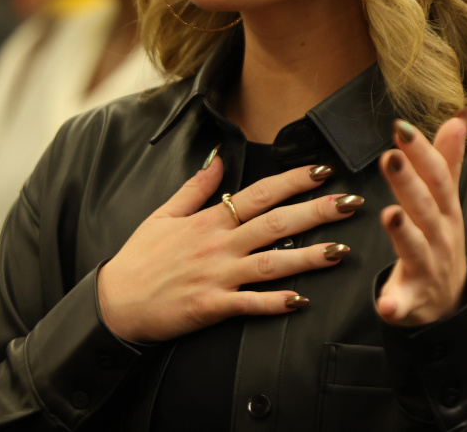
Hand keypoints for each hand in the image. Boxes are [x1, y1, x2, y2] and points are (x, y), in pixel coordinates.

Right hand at [97, 156, 359, 342]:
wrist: (115, 302)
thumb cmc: (140, 258)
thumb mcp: (163, 213)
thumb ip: (196, 187)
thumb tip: (219, 159)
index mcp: (209, 219)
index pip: (260, 193)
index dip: (294, 180)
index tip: (324, 170)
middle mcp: (218, 244)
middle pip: (276, 223)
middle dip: (317, 212)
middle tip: (351, 203)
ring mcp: (217, 276)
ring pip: (271, 263)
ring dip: (308, 257)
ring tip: (341, 251)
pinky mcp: (211, 306)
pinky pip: (249, 304)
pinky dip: (275, 303)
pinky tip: (301, 301)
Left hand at [375, 109, 466, 325]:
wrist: (448, 301)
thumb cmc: (442, 240)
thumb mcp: (447, 199)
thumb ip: (448, 159)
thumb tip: (459, 116)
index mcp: (446, 210)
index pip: (436, 176)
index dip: (420, 152)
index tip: (401, 127)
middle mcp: (439, 236)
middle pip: (424, 207)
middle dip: (408, 183)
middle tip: (390, 157)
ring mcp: (428, 268)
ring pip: (415, 248)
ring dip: (404, 233)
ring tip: (389, 215)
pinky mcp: (412, 299)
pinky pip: (404, 303)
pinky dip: (395, 304)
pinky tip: (385, 304)